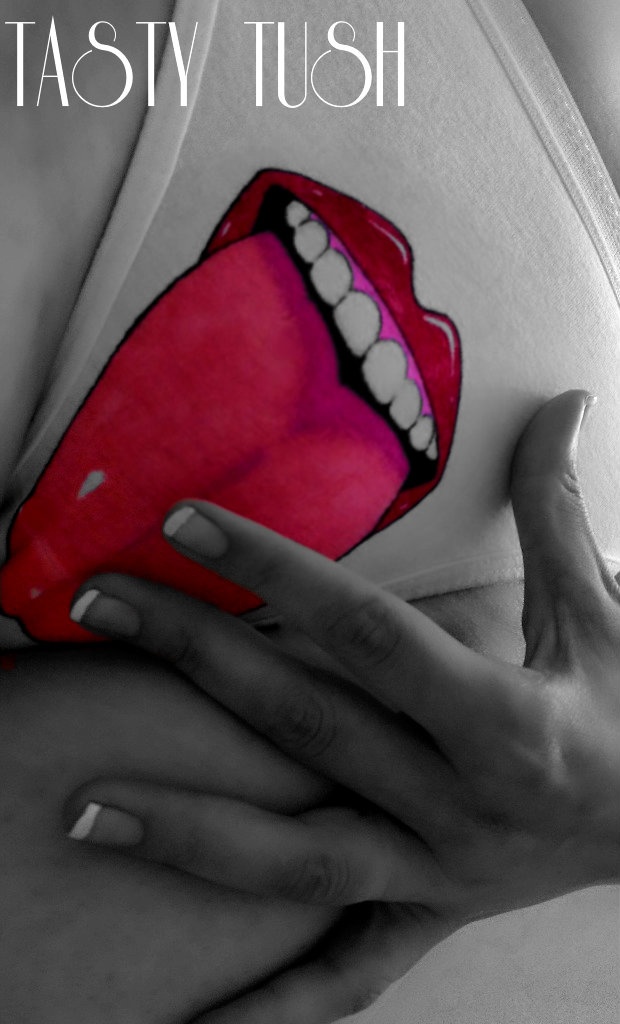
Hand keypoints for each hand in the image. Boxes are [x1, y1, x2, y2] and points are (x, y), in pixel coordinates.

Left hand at [66, 391, 619, 1021]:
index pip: (366, 633)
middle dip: (198, 659)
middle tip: (99, 602)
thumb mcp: (602, 610)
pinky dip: (270, 1011)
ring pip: (300, 859)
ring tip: (84, 809)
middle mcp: (463, 800)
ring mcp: (440, 871)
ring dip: (191, 837)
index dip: (276, 574)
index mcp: (509, 718)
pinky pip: (346, 975)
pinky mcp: (432, 914)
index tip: (187, 525)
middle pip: (308, 725)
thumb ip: (559, 509)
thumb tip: (559, 406)